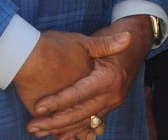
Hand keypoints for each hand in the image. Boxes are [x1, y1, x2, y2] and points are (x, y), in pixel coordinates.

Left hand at [24, 18, 152, 138]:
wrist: (133, 47)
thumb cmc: (114, 41)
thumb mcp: (103, 41)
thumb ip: (105, 44)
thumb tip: (125, 37)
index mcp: (109, 79)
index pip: (79, 94)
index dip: (58, 101)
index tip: (37, 107)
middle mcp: (111, 95)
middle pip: (80, 114)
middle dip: (54, 122)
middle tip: (33, 126)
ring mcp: (110, 104)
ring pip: (83, 122)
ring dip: (61, 129)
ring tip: (39, 132)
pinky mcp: (106, 107)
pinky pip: (89, 123)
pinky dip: (74, 130)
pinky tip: (59, 136)